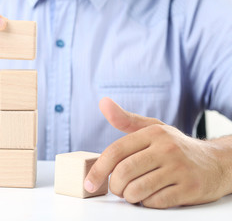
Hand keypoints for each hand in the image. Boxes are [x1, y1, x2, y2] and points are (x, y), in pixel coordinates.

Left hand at [84, 97, 230, 208]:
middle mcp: (167, 148)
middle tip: (116, 188)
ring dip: (129, 196)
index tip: (88, 183)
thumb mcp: (153, 129)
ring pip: (137, 190)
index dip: (98, 170)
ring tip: (133, 192)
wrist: (216, 163)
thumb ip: (126, 120)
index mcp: (153, 133)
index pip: (116, 151)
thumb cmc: (175, 147)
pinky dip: (147, 202)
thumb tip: (103, 103)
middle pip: (124, 172)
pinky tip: (151, 195)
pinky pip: (155, 202)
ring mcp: (179, 169)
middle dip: (114, 186)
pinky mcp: (189, 188)